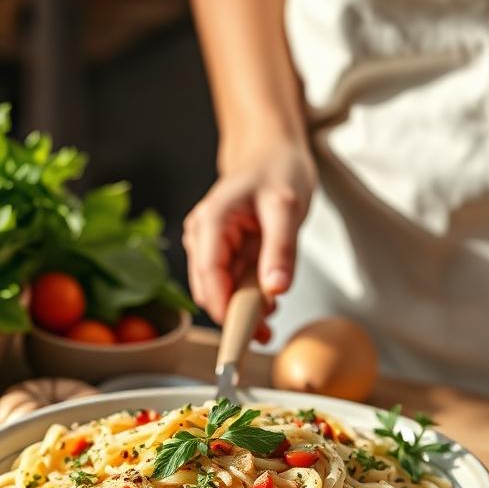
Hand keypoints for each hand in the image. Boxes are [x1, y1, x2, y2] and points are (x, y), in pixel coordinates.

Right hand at [183, 140, 314, 340]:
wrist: (272, 153)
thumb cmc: (276, 169)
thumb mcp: (286, 207)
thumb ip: (280, 249)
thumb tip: (275, 289)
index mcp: (211, 221)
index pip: (208, 276)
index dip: (224, 309)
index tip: (246, 334)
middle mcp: (202, 235)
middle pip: (209, 290)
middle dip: (236, 314)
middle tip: (269, 330)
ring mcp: (208, 245)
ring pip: (219, 291)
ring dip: (243, 309)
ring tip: (274, 311)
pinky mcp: (220, 253)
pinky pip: (230, 283)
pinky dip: (248, 296)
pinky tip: (268, 297)